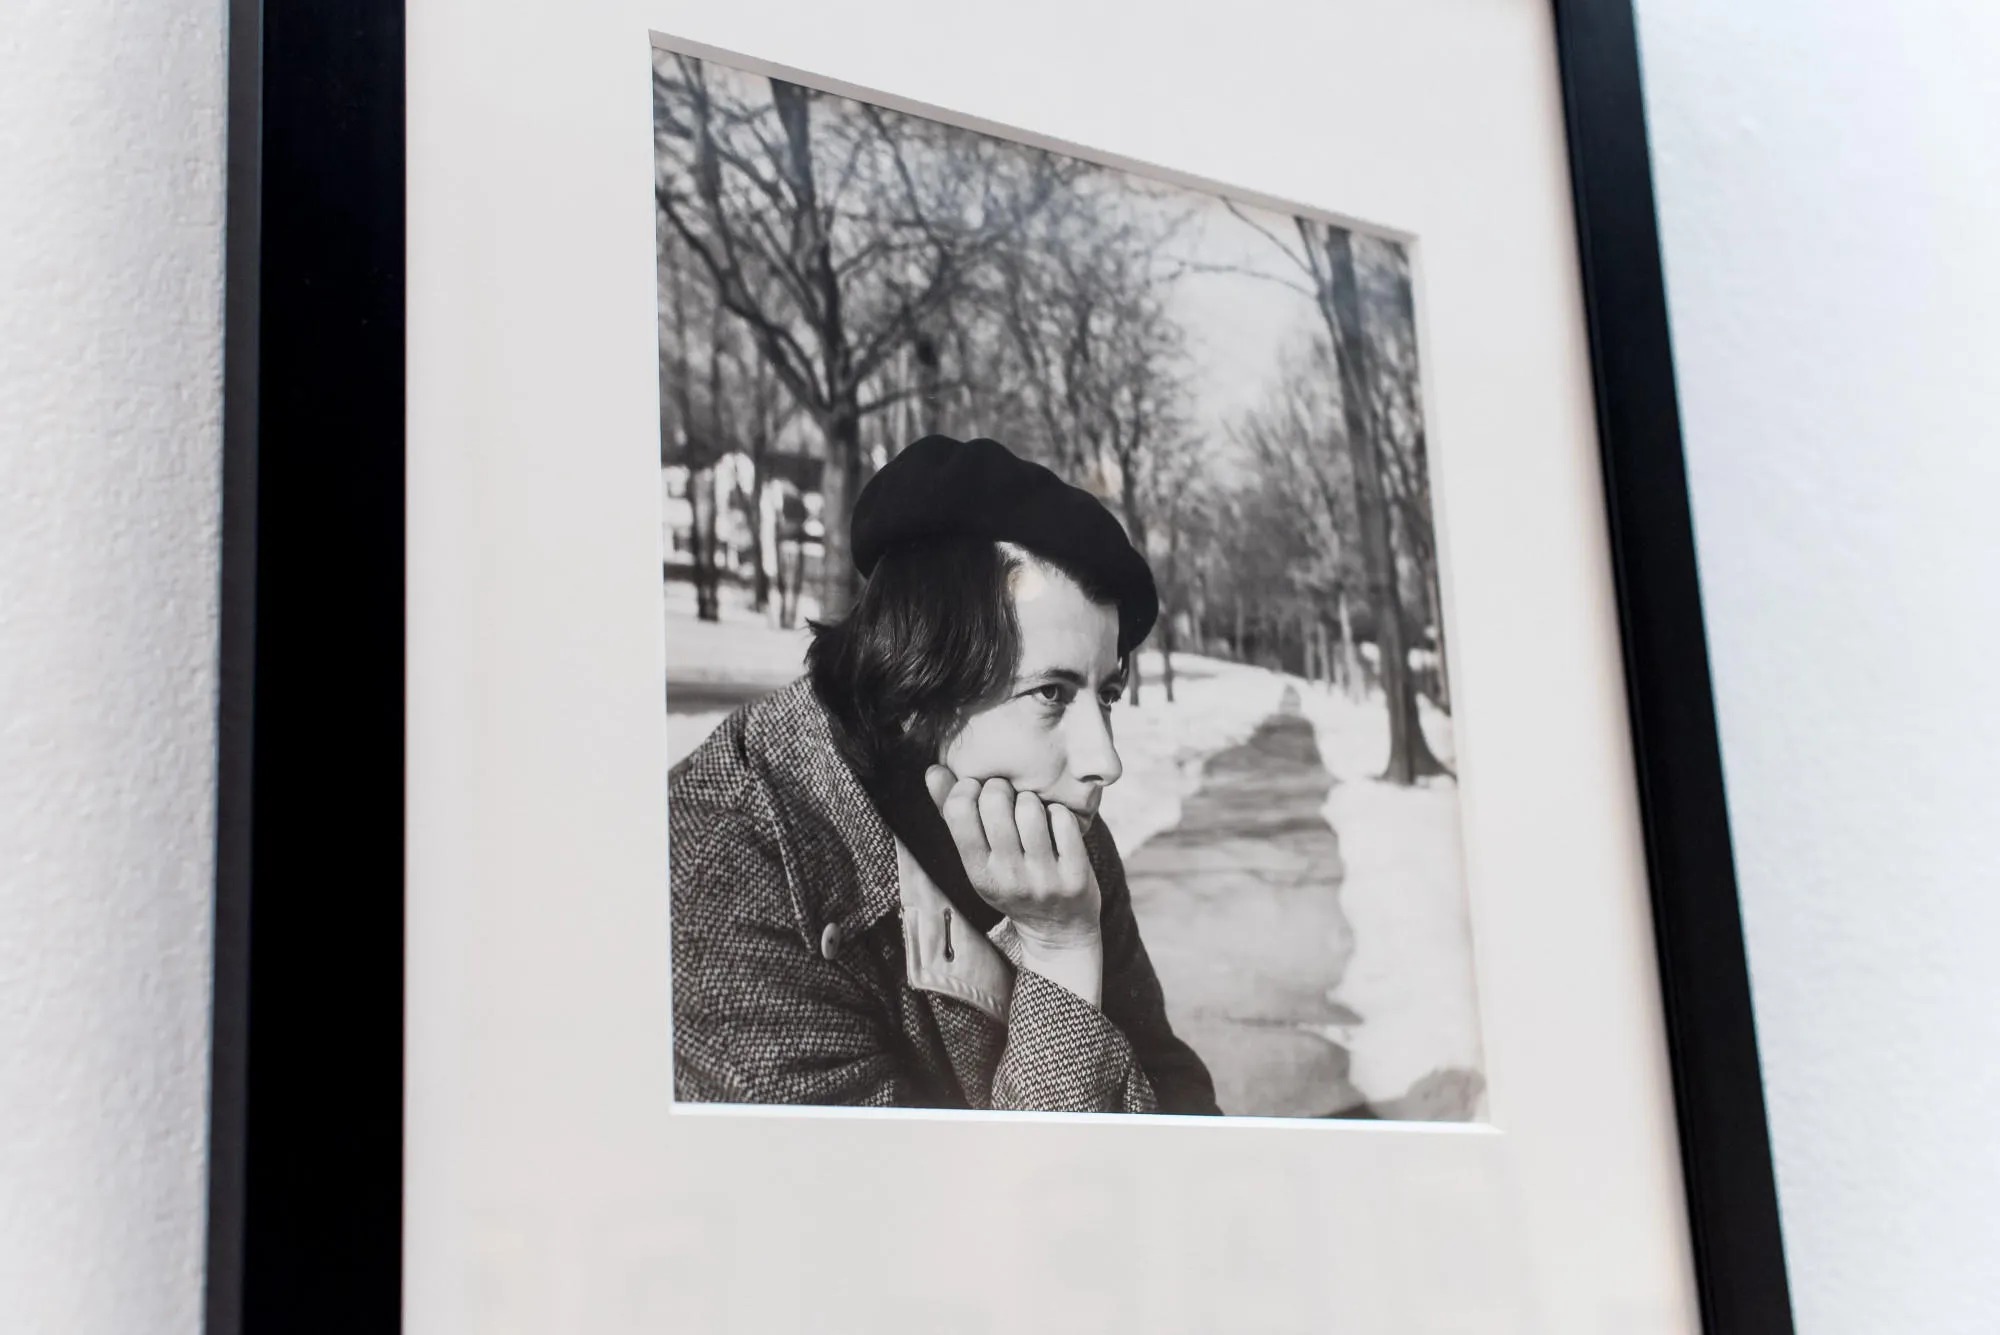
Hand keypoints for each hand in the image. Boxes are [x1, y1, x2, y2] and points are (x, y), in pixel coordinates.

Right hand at [925, 766, 1102, 950]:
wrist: (1057, 932)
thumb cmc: (1012, 884)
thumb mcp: (978, 861)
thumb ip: (953, 816)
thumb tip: (933, 770)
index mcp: (977, 872)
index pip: (958, 811)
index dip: (967, 787)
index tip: (977, 792)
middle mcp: (1007, 876)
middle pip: (995, 801)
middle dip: (1001, 787)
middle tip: (1008, 797)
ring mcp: (1043, 878)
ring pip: (1030, 808)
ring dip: (1032, 798)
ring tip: (1031, 810)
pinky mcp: (1075, 876)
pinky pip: (1064, 820)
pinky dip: (1059, 812)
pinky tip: (1055, 822)